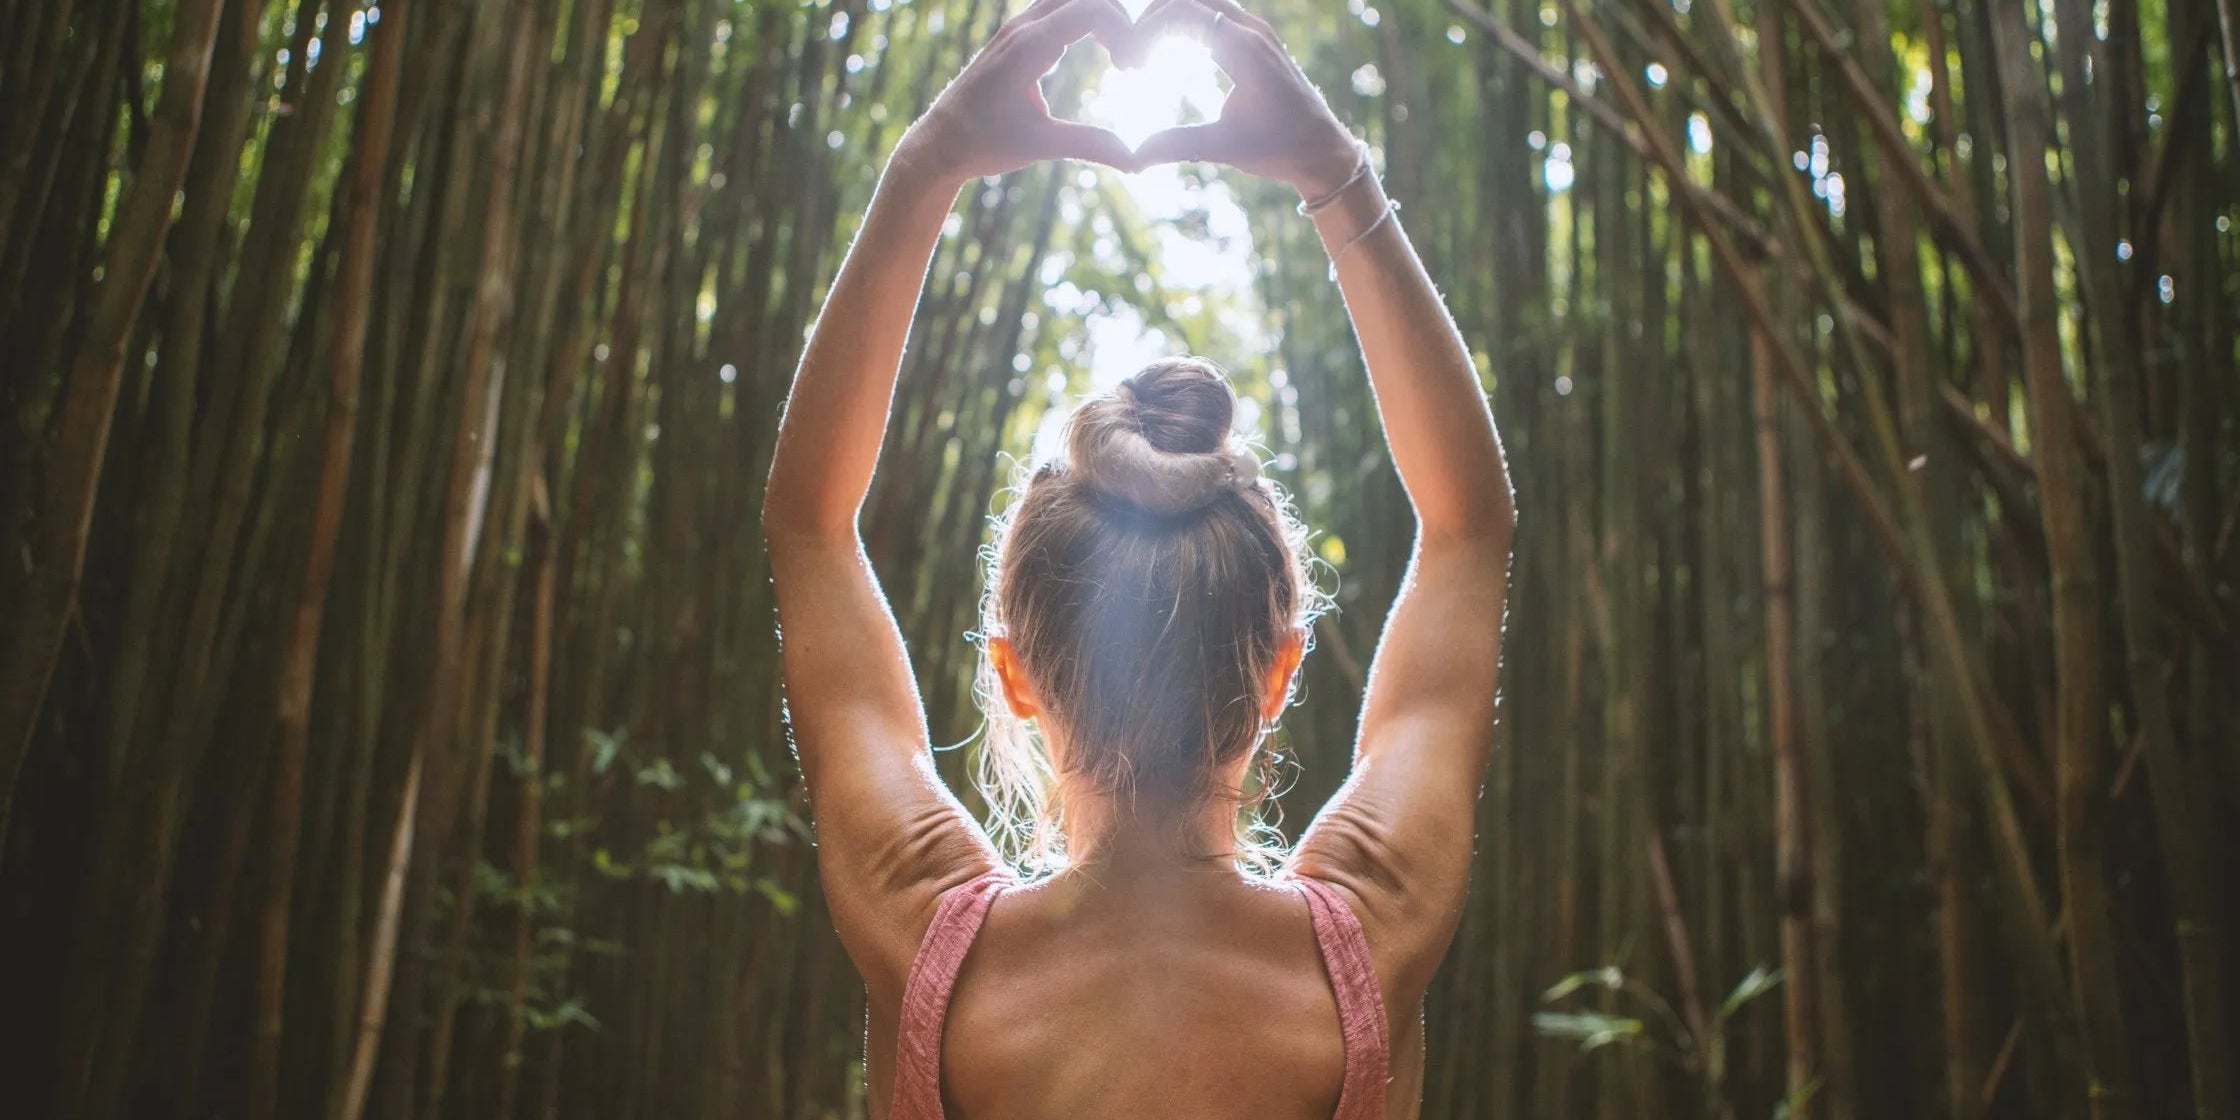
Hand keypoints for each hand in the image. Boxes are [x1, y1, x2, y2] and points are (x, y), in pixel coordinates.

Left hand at [898, 0, 1140, 185]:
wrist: (939, 142)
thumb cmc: (983, 143)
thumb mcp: (1039, 146)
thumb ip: (1089, 145)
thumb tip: (1137, 160)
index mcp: (1028, 47)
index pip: (1091, 9)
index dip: (1124, 31)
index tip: (1131, 69)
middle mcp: (1021, 28)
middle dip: (1119, 19)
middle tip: (1131, 61)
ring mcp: (1016, 29)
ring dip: (1103, 17)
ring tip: (1121, 55)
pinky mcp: (1015, 37)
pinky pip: (1059, 10)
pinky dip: (1087, 21)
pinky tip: (1101, 52)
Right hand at [1130, 0, 1361, 194]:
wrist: (1322, 148)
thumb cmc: (1279, 148)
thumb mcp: (1225, 148)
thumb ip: (1178, 145)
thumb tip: (1133, 157)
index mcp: (1245, 50)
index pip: (1182, 14)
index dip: (1145, 32)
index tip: (1128, 65)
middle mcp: (1252, 30)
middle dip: (1150, 19)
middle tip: (1129, 58)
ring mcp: (1256, 30)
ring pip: (1201, 1)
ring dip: (1167, 18)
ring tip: (1144, 54)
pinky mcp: (1256, 38)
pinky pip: (1214, 13)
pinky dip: (1185, 22)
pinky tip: (1167, 52)